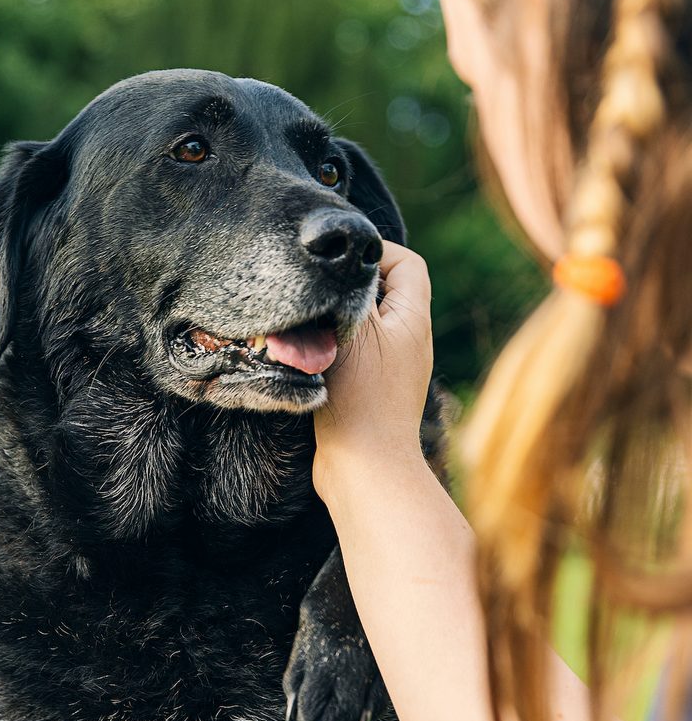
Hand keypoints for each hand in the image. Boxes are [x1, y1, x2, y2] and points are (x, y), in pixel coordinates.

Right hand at [314, 241, 432, 500]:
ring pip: (365, 322)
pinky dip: (332, 345)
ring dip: (336, 317)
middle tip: (317, 288)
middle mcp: (409, 340)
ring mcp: (392, 366)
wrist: (365, 469)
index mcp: (413, 319)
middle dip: (349, 284)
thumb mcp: (354, 329)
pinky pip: (354, 351)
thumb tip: (344, 261)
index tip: (338, 260)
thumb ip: (351, 289)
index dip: (375, 251)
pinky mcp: (372, 390)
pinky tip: (307, 354)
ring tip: (308, 322)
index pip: (407, 263)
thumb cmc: (360, 396)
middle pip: (384, 290)